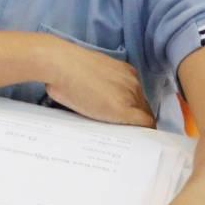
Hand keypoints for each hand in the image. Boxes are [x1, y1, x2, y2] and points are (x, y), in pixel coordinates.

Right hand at [40, 35, 154, 126]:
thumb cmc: (64, 68)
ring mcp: (130, 95)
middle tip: (122, 131)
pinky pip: (144, 124)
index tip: (123, 118)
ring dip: (135, 126)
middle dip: (134, 119)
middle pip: (143, 107)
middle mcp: (132, 82)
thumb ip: (99, 86)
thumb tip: (96, 100)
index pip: (137, 96)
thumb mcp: (89, 75)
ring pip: (144, 117)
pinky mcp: (124, 109)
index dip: (131, 109)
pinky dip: (141, 133)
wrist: (60, 64)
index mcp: (125, 72)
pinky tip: (133, 140)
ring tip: (123, 137)